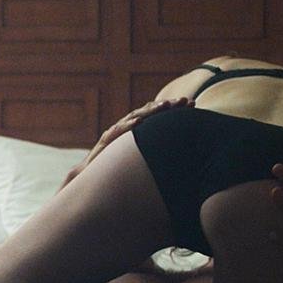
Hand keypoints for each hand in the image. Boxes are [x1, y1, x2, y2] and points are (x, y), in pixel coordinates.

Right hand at [61, 97, 193, 188]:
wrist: (90, 182)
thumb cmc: (118, 174)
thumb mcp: (144, 164)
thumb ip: (158, 157)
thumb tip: (187, 163)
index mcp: (137, 133)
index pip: (157, 117)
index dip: (173, 109)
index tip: (192, 104)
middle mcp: (127, 130)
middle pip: (148, 113)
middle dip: (166, 105)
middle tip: (186, 100)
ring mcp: (115, 136)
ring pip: (133, 119)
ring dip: (149, 112)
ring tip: (165, 105)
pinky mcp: (104, 145)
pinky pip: (115, 134)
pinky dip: (126, 127)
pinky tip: (138, 124)